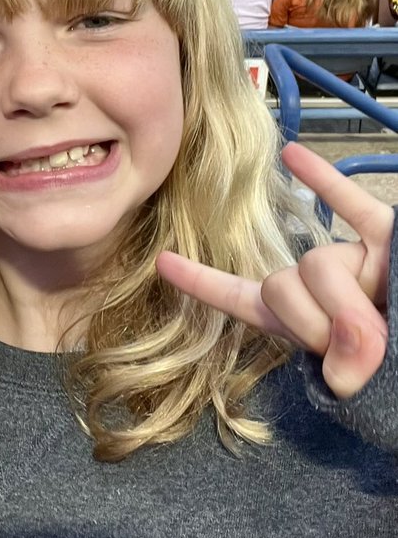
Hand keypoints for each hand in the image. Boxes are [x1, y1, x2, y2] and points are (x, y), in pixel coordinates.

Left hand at [156, 142, 391, 397]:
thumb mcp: (376, 382)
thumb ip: (351, 358)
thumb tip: (348, 350)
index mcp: (306, 321)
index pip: (244, 301)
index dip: (202, 283)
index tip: (162, 262)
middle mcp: (325, 284)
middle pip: (283, 284)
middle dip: (316, 320)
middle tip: (362, 351)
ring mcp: (359, 259)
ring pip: (319, 264)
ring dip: (349, 303)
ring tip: (388, 323)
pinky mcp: (393, 237)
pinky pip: (355, 205)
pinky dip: (323, 181)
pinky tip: (292, 155)